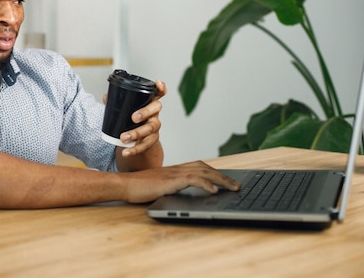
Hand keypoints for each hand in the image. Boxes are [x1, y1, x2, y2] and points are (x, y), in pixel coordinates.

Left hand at [118, 79, 166, 157]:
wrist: (139, 140)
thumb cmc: (133, 120)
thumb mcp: (126, 110)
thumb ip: (117, 103)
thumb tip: (106, 97)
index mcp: (149, 103)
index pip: (158, 93)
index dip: (160, 88)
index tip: (158, 83)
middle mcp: (154, 114)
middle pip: (155, 109)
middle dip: (145, 112)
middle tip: (133, 117)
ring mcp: (154, 127)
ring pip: (149, 129)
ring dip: (136, 133)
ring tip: (124, 137)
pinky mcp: (151, 141)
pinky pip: (145, 145)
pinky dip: (134, 150)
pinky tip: (126, 152)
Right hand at [121, 160, 240, 203]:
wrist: (125, 185)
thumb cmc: (140, 188)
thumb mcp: (162, 187)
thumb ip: (174, 187)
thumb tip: (188, 196)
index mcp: (176, 170)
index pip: (201, 167)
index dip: (216, 173)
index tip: (228, 180)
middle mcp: (178, 169)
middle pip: (206, 168)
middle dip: (224, 176)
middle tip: (238, 185)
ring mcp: (174, 174)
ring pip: (204, 172)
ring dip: (221, 180)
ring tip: (234, 188)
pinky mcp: (171, 181)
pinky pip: (193, 180)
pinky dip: (206, 184)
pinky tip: (214, 191)